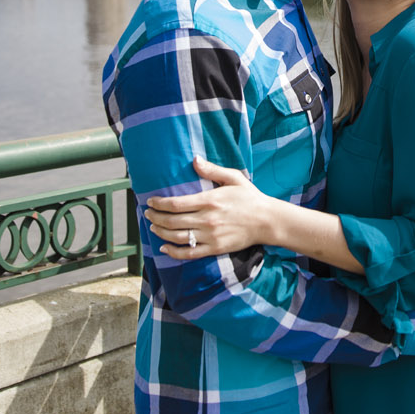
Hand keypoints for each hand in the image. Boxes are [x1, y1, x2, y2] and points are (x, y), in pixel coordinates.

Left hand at [144, 157, 275, 259]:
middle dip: (155, 217)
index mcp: (209, 200)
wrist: (267, 221)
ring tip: (153, 227)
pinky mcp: (214, 249)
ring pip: (177, 237)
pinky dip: (173, 252)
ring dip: (160, 233)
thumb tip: (194, 159)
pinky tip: (164, 248)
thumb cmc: (250, 197)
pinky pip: (189, 253)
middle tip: (147, 213)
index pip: (176, 204)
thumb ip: (212, 170)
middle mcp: (207, 219)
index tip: (151, 201)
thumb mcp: (233, 178)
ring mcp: (210, 236)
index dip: (159, 203)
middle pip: (172, 221)